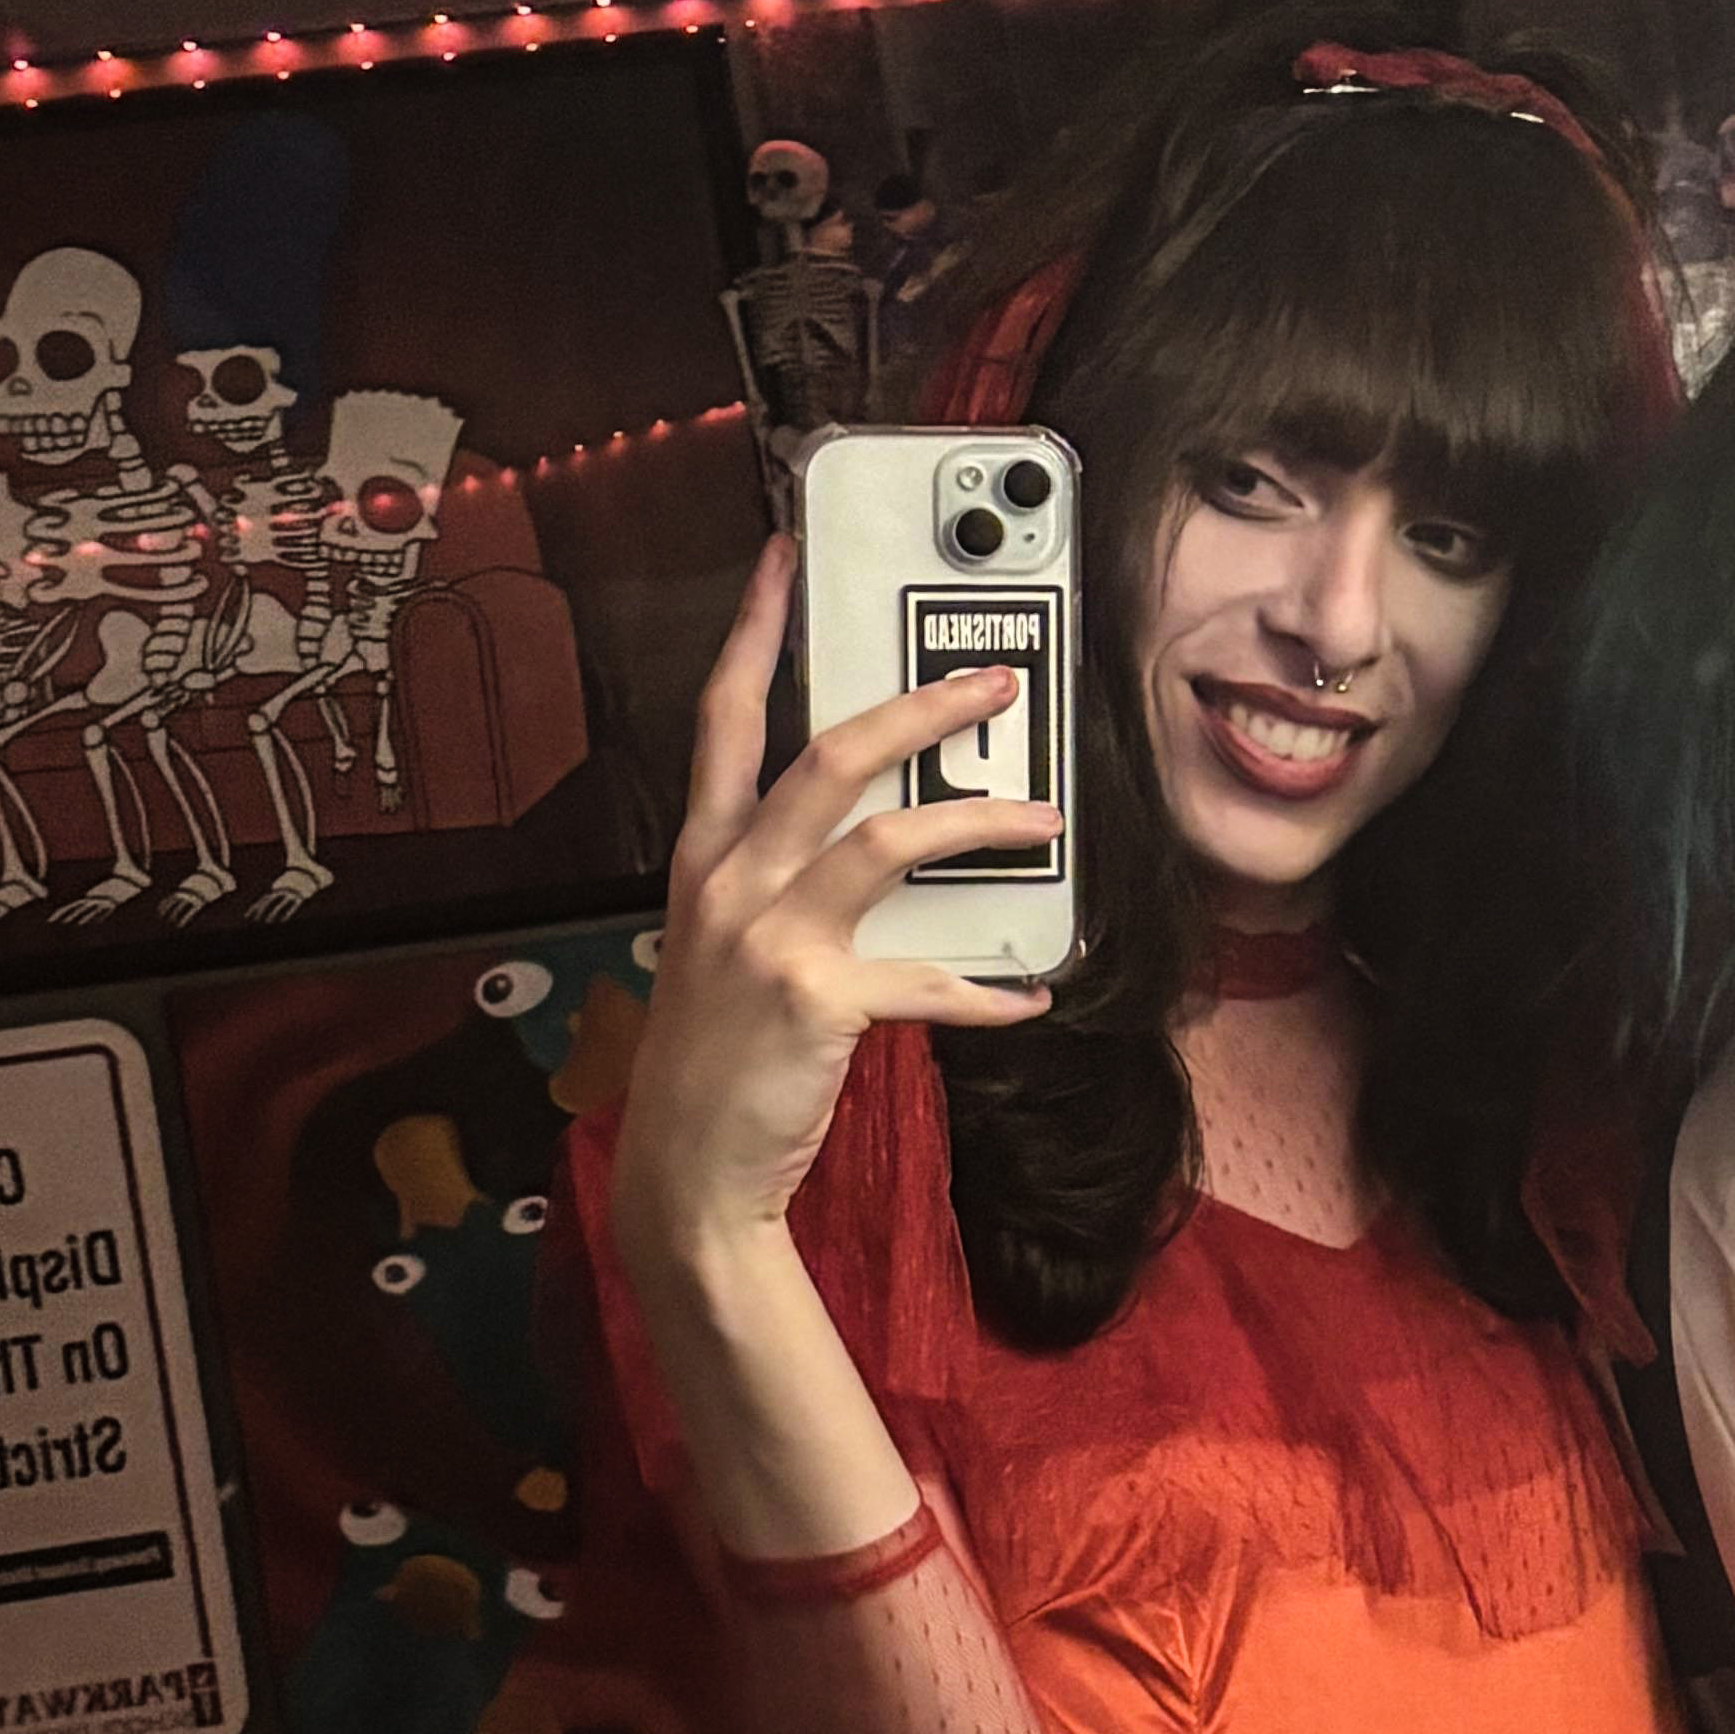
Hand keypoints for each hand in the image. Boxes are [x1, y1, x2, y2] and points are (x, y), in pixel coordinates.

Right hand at [610, 537, 1061, 1280]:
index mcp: (704, 858)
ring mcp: (768, 938)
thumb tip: (883, 843)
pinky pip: (928, 977)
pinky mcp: (816, 1000)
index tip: (789, 561)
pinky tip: (1029, 994)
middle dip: (920, 707)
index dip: (756, 632)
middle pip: (829, 755)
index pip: (722, 718)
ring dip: (982, 823)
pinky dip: (987, 989)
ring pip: (889, 839)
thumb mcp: (725, 950)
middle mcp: (728, 882)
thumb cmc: (718, 1060)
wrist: (688, 1173)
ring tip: (1046, 820)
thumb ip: (783, 887)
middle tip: (995, 683)